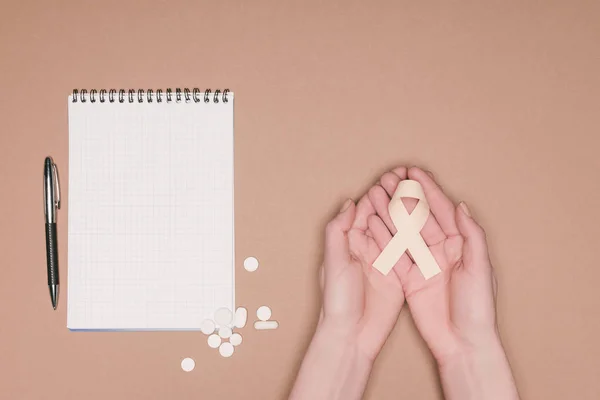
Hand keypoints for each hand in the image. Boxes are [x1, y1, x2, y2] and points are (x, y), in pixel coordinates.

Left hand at [319, 168, 406, 360]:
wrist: (351, 335)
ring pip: (399, 231)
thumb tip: (350, 203)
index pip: (365, 209)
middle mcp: (368, 248)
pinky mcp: (399, 276)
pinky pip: (409, 252)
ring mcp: (385, 261)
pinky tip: (430, 224)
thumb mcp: (334, 261)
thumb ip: (339, 231)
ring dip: (410, 213)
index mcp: (349, 242)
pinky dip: (418, 237)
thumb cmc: (337, 300)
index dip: (380, 191)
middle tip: (413, 178)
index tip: (395, 174)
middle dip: (398, 196)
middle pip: (384, 216)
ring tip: (424, 193)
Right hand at [367, 166, 518, 398]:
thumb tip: (461, 206)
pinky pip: (394, 254)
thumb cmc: (478, 309)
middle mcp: (441, 250)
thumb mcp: (480, 269)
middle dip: (404, 196)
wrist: (463, 344)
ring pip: (404, 232)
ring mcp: (424, 264)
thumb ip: (472, 236)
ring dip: (391, 213)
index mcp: (461, 245)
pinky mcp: (409, 278)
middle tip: (390, 177)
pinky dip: (383, 238)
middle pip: (419, 217)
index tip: (413, 172)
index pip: (442, 210)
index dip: (428, 190)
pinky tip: (373, 223)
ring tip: (376, 194)